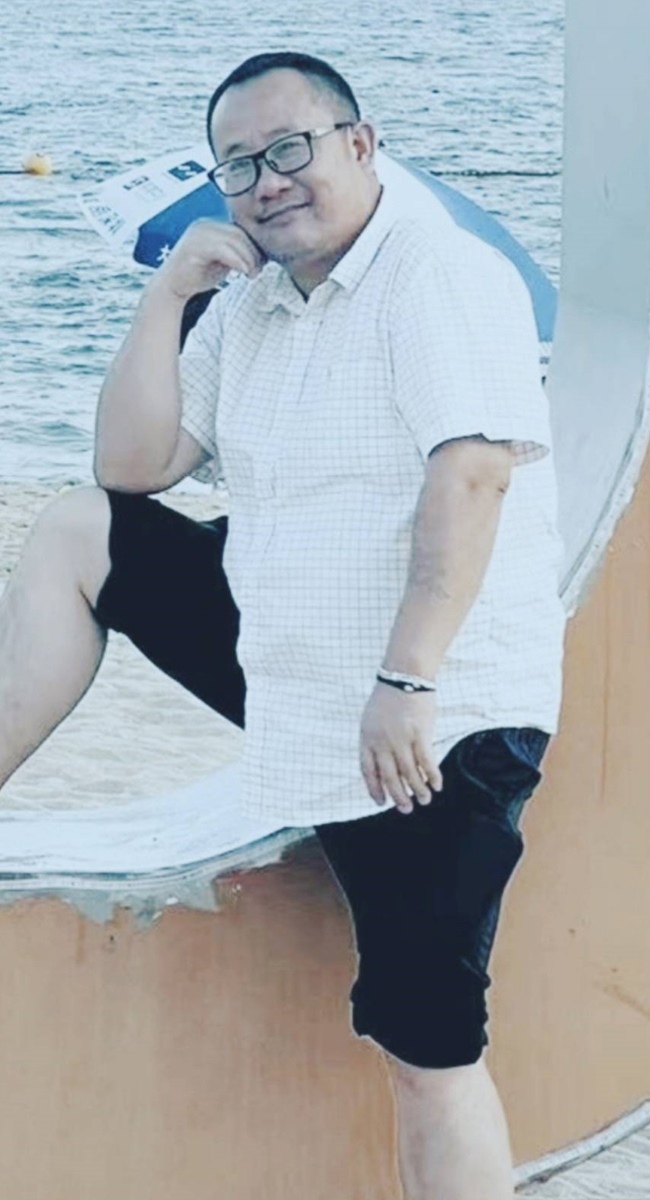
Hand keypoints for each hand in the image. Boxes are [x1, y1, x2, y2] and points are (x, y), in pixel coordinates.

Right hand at [156, 219, 265, 300]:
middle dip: (254, 252)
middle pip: (239, 233)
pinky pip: (223, 250)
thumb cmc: (197, 276)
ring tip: (253, 274)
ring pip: (234, 240)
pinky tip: (243, 273)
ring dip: (248, 259)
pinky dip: (237, 261)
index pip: (240, 230)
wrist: (172, 287)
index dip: (255, 246)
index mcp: (211, 226)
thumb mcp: (222, 261)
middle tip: (260, 270)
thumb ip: (236, 254)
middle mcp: (204, 225)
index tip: (263, 263)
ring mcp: (198, 234)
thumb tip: (261, 254)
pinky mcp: (195, 246)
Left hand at [359, 684, 442, 813]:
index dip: (374, 789)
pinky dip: (432, 776)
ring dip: (418, 790)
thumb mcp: (371, 719)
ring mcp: (401, 738)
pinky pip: (427, 762)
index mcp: (367, 738)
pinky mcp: (421, 734)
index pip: (368, 771)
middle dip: (398, 796)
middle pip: (390, 777)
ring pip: (410, 773)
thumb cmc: (389, 697)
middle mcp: (382, 742)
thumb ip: (375, 741)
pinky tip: (436, 786)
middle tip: (406, 809)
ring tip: (424, 800)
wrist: (405, 674)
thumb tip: (383, 766)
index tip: (381, 802)